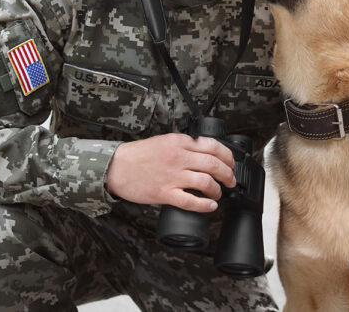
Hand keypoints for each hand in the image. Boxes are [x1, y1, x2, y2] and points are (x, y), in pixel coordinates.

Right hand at [105, 133, 235, 212]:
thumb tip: (204, 154)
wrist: (116, 167)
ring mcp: (172, 176)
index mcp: (179, 142)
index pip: (213, 146)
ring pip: (206, 182)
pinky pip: (191, 201)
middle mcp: (178, 157)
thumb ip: (183, 145)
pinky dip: (205, 205)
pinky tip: (210, 206)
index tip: (231, 163)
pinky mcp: (164, 193)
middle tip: (230, 181)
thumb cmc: (138, 155)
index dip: (228, 157)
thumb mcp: (164, 141)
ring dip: (217, 190)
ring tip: (218, 193)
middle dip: (228, 175)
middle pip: (214, 165)